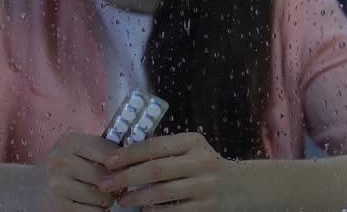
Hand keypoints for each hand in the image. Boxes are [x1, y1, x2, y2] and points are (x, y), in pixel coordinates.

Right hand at [33, 133, 119, 210]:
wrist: (28, 188)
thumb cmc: (62, 167)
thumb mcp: (76, 150)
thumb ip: (101, 150)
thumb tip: (133, 159)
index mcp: (69, 142)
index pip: (109, 152)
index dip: (122, 163)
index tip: (123, 168)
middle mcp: (60, 162)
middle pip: (107, 177)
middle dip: (114, 184)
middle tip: (108, 185)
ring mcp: (57, 187)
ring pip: (103, 198)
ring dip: (106, 200)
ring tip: (95, 195)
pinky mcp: (58, 209)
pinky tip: (87, 206)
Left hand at [96, 132, 241, 210]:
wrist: (241, 185)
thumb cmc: (205, 165)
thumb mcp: (190, 149)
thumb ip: (164, 150)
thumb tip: (124, 155)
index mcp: (192, 142)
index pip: (154, 146)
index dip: (129, 154)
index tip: (108, 161)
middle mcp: (200, 161)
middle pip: (155, 169)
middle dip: (125, 177)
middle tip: (105, 183)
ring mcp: (205, 185)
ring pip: (163, 192)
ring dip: (137, 197)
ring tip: (121, 199)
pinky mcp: (208, 207)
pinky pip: (176, 211)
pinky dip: (157, 211)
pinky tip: (144, 210)